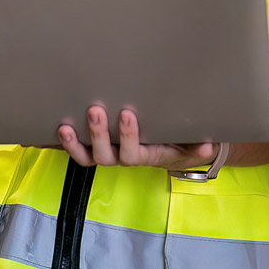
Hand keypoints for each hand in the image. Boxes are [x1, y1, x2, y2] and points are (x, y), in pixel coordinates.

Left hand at [58, 105, 217, 171]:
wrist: (169, 148)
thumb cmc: (179, 142)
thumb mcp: (192, 145)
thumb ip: (199, 146)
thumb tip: (208, 146)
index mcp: (145, 155)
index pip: (133, 153)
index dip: (128, 137)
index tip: (127, 114)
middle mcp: (123, 157)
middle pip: (106, 156)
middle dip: (99, 134)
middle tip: (96, 110)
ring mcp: (108, 153)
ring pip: (88, 157)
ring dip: (76, 143)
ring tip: (68, 126)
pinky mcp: (96, 147)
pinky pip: (80, 152)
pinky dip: (69, 144)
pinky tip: (61, 128)